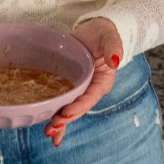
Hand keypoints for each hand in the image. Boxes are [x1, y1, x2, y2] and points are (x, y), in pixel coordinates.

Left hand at [44, 18, 123, 147]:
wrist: (92, 31)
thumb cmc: (102, 33)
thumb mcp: (109, 37)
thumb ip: (113, 48)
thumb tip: (115, 61)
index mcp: (101, 82)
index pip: (90, 97)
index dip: (78, 106)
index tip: (65, 112)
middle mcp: (90, 89)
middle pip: (78, 108)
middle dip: (66, 119)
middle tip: (52, 127)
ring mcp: (78, 90)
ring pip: (69, 110)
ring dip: (59, 123)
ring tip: (48, 133)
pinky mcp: (67, 86)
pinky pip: (61, 103)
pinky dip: (55, 115)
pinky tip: (47, 128)